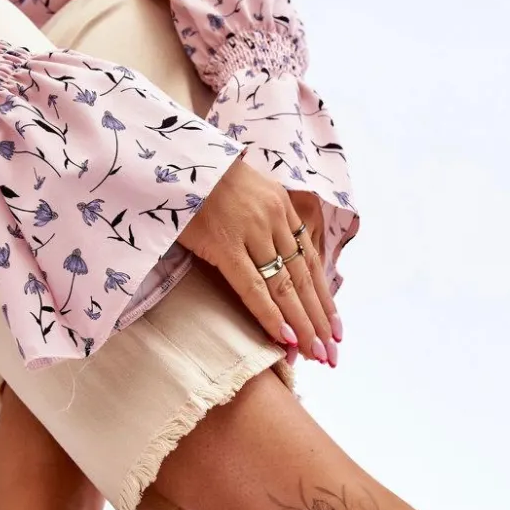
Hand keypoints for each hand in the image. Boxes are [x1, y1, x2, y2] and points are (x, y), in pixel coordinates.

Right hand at [179, 159, 339, 363]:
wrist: (174, 156)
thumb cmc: (203, 179)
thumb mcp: (246, 193)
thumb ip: (264, 221)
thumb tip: (273, 256)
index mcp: (282, 209)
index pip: (310, 262)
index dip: (324, 298)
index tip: (336, 328)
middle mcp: (275, 219)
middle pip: (303, 279)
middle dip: (319, 320)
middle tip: (332, 354)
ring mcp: (251, 231)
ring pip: (285, 286)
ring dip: (302, 324)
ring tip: (315, 353)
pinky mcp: (224, 243)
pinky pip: (253, 286)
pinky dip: (270, 313)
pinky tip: (284, 336)